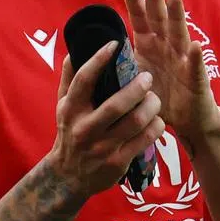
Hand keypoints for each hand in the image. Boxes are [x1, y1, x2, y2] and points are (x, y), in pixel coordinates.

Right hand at [46, 40, 165, 197]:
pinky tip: (157, 120)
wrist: (67, 176)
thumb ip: (70, 78)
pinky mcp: (117, 162)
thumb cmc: (70, 132)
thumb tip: (77, 48)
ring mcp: (102, 148)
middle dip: (137, 88)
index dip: (99, 60)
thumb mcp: (63, 106)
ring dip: (151, 106)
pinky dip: (156, 127)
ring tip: (155, 99)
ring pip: (135, 122)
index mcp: (71, 109)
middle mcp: (85, 129)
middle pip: (116, 104)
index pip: (84, 81)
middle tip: (148, 77)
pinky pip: (144, 140)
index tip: (115, 44)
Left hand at [119, 0, 219, 143]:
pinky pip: (195, 66)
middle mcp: (167, 48)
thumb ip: (119, 63)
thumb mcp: (133, 77)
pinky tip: (194, 45)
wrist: (187, 120)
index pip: (140, 19)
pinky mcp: (196, 79)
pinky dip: (194, 56)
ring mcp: (183, 61)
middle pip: (160, 19)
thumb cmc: (160, 96)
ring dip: (177, 15)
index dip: (134, 1)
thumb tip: (90, 53)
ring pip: (179, 34)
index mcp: (150, 46)